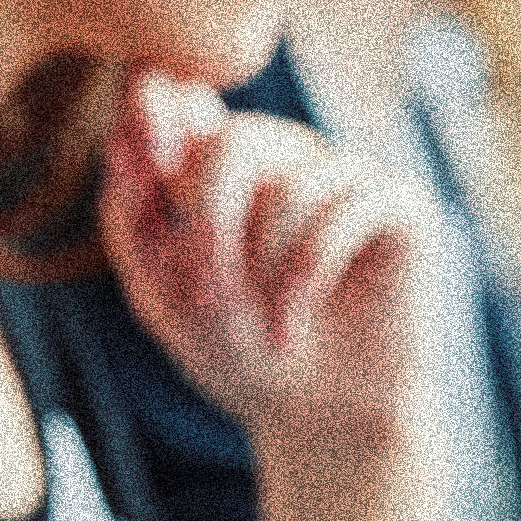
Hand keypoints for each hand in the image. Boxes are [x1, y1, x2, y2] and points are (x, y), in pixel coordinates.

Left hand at [98, 74, 423, 452]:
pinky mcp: (399, 205)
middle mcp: (285, 157)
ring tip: (270, 331)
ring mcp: (344, 176)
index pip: (183, 100)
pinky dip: (310, 272)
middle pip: (236, 141)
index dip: (159, 104)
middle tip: (206, 294)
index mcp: (220, 166)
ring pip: (291, 187)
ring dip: (266, 270)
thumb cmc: (240, 354)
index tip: (147, 147)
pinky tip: (296, 322)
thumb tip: (120, 140)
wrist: (320, 420)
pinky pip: (349, 210)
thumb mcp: (161, 297)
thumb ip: (131, 221)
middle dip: (210, 220)